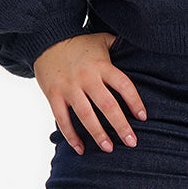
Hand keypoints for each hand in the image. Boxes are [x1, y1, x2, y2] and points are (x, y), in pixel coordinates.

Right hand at [33, 33, 146, 154]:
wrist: (45, 40)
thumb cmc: (78, 43)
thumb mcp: (100, 39)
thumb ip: (118, 45)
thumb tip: (139, 46)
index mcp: (101, 65)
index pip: (123, 85)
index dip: (134, 101)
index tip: (142, 117)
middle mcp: (86, 77)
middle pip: (107, 104)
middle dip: (120, 125)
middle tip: (131, 142)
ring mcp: (69, 87)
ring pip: (85, 115)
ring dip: (98, 134)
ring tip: (108, 148)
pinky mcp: (53, 95)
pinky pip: (62, 119)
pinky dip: (70, 136)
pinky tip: (80, 149)